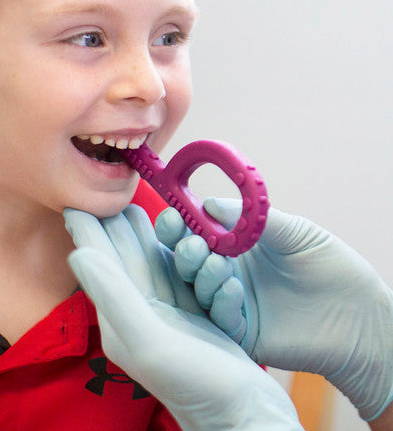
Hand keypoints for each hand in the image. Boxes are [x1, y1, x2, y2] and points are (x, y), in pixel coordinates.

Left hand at [64, 205, 301, 430]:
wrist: (244, 415)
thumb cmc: (196, 385)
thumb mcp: (149, 341)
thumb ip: (113, 295)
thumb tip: (78, 253)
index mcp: (119, 316)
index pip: (99, 262)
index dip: (86, 230)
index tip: (72, 200)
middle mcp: (138, 311)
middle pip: (122, 256)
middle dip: (112, 223)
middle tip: (101, 190)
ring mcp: (165, 311)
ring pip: (149, 259)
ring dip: (140, 231)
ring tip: (129, 202)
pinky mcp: (191, 312)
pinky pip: (176, 270)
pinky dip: (170, 247)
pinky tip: (169, 230)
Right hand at [156, 198, 392, 421]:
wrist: (362, 316)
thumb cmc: (332, 267)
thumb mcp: (294, 231)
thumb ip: (252, 218)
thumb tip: (209, 204)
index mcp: (234, 244)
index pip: (194, 230)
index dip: (179, 223)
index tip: (175, 216)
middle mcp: (227, 271)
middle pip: (185, 260)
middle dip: (183, 249)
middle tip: (195, 244)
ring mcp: (232, 302)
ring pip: (196, 288)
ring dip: (201, 273)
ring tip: (220, 265)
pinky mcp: (242, 332)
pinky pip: (218, 317)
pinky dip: (219, 301)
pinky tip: (235, 290)